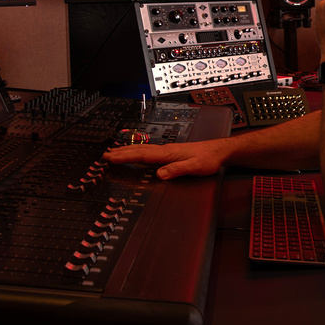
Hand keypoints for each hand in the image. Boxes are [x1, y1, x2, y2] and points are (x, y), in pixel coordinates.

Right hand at [102, 140, 225, 179]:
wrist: (218, 151)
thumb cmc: (208, 159)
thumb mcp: (194, 167)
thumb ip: (177, 170)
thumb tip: (159, 174)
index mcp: (168, 153)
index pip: (142, 155)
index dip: (125, 157)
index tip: (111, 158)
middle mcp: (165, 150)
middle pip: (139, 150)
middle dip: (121, 153)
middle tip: (105, 155)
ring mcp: (168, 150)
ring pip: (143, 149)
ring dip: (128, 151)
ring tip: (115, 152)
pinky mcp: (171, 153)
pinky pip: (149, 151)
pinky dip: (138, 152)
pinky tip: (137, 154)